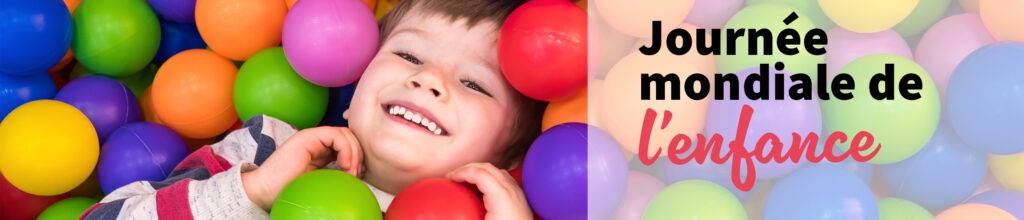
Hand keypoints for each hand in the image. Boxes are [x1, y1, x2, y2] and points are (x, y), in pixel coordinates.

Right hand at [241, 127, 363, 210]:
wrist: (264, 191)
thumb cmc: (289, 190)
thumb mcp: (321, 181)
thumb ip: (336, 173)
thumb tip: (360, 174)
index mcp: (321, 150)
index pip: (348, 143)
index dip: (358, 156)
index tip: (358, 175)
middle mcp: (317, 140)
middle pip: (349, 136)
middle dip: (359, 154)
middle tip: (357, 174)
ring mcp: (311, 137)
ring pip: (345, 133)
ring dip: (354, 153)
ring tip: (351, 172)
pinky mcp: (307, 138)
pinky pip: (336, 135)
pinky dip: (346, 149)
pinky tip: (344, 165)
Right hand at [446, 163, 531, 219]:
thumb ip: (463, 218)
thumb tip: (445, 216)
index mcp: (501, 196)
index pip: (479, 173)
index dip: (461, 172)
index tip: (448, 178)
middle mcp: (511, 190)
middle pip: (488, 168)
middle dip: (468, 169)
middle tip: (453, 178)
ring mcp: (518, 193)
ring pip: (497, 172)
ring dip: (479, 173)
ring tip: (465, 183)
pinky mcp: (520, 199)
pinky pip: (504, 181)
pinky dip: (489, 180)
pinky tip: (481, 193)